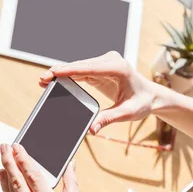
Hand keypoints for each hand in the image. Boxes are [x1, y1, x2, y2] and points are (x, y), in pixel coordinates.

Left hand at [0, 143, 97, 191]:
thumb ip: (72, 184)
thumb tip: (70, 163)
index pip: (35, 178)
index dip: (24, 160)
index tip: (18, 147)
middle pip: (18, 182)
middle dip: (10, 161)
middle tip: (4, 146)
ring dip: (5, 172)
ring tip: (3, 157)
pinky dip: (5, 188)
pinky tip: (4, 177)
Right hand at [39, 51, 158, 134]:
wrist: (150, 96)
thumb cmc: (142, 102)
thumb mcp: (127, 113)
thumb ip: (109, 119)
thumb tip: (91, 129)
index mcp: (118, 68)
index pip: (89, 68)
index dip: (70, 70)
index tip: (54, 72)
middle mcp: (110, 61)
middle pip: (80, 66)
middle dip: (60, 72)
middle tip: (42, 79)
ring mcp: (104, 63)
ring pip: (78, 67)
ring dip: (61, 73)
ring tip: (43, 80)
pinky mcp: (99, 68)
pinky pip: (80, 71)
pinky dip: (67, 75)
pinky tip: (54, 80)